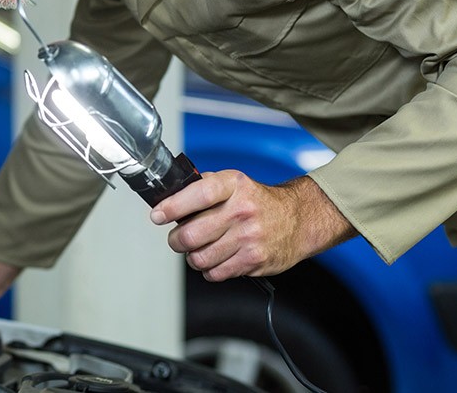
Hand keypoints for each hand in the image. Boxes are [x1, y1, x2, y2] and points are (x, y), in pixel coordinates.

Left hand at [150, 172, 355, 281]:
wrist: (299, 220)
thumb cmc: (259, 202)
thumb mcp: (234, 183)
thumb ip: (203, 186)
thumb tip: (169, 195)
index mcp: (234, 186)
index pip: (198, 195)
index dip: (172, 207)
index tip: (158, 215)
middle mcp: (242, 211)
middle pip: (192, 233)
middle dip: (176, 240)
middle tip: (178, 238)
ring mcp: (249, 237)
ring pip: (200, 257)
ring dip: (192, 257)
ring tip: (198, 249)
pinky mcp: (254, 260)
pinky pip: (216, 273)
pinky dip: (209, 269)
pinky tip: (216, 258)